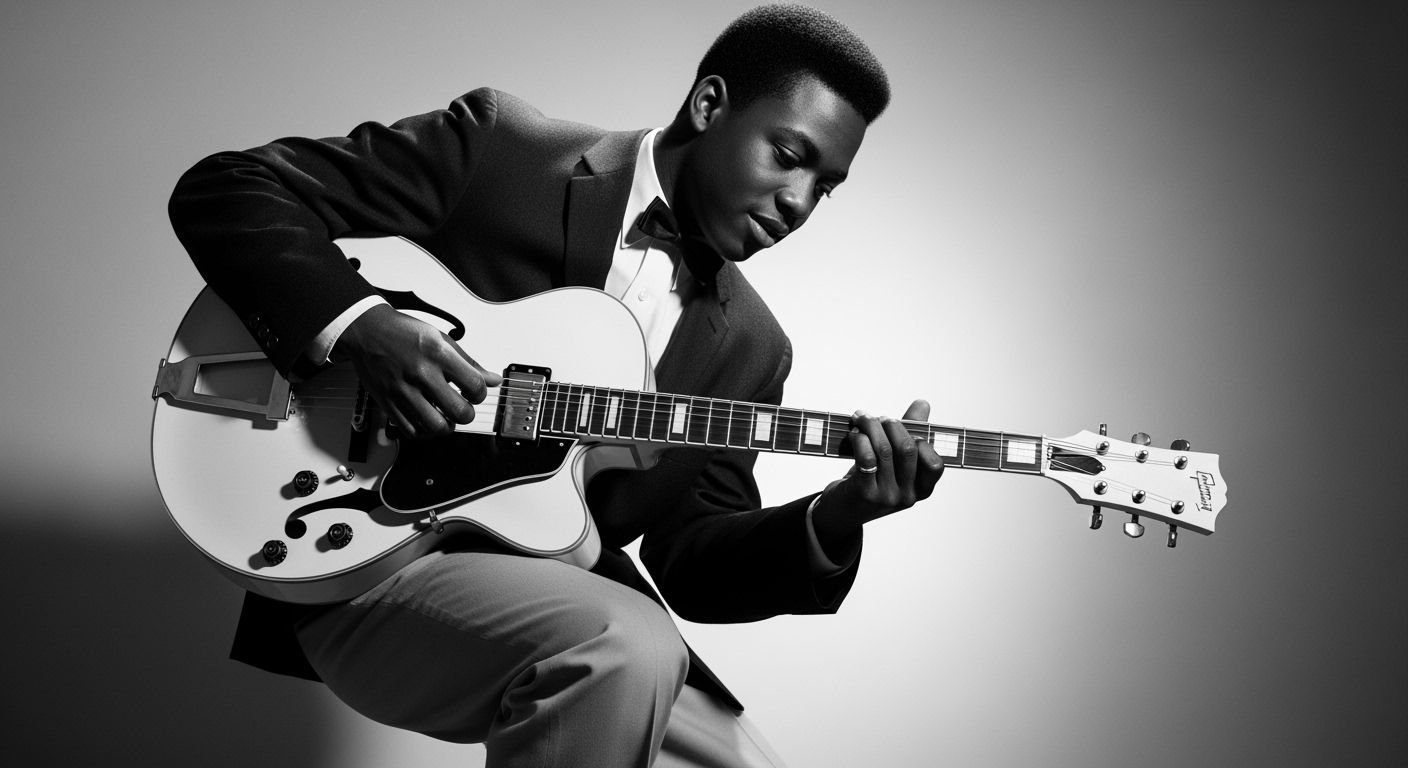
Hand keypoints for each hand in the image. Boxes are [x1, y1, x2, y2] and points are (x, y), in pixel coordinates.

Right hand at [334, 304, 501, 437]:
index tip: (474, 393)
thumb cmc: (403, 333)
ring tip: (446, 417)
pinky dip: (424, 431)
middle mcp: (421, 373)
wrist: (367, 331)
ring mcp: (403, 390)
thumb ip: (468, 362)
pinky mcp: (388, 403)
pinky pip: (411, 431)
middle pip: (458, 411)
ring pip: (436, 426)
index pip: (474, 386)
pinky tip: (427, 420)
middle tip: (462, 407)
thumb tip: (493, 380)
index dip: (480, 394)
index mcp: (438, 354)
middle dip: (467, 414)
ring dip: (447, 426)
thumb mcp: (440, 339)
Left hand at [810, 399, 944, 550]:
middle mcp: (908, 496)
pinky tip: (854, 434)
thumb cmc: (871, 481)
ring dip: (871, 427)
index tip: (904, 427)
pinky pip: (866, 457)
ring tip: (861, 419)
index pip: (936, 464)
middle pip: (907, 449)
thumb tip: (923, 404)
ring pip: (884, 449)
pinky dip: (860, 439)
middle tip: (878, 418)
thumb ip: (910, 433)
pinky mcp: (864, 493)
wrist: (841, 511)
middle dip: (892, 425)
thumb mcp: (893, 462)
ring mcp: (886, 496)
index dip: (922, 441)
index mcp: (922, 489)